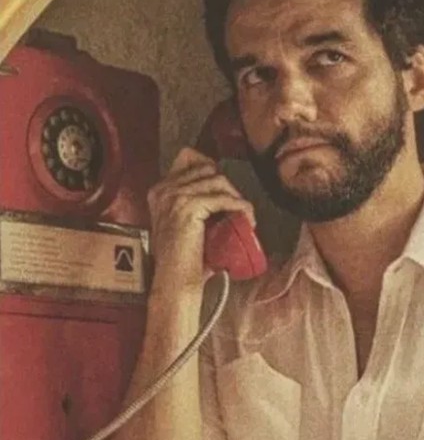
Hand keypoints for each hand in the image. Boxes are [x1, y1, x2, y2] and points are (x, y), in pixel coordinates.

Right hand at [147, 147, 256, 296]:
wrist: (176, 282)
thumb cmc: (186, 261)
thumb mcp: (188, 225)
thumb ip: (197, 204)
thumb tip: (224, 193)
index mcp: (160, 191)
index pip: (189, 158)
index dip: (213, 171)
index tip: (227, 192)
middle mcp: (164, 189)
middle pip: (207, 168)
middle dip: (228, 187)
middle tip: (238, 209)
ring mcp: (174, 197)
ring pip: (218, 181)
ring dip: (237, 198)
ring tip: (245, 217)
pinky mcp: (188, 207)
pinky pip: (224, 198)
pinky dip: (241, 208)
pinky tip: (248, 221)